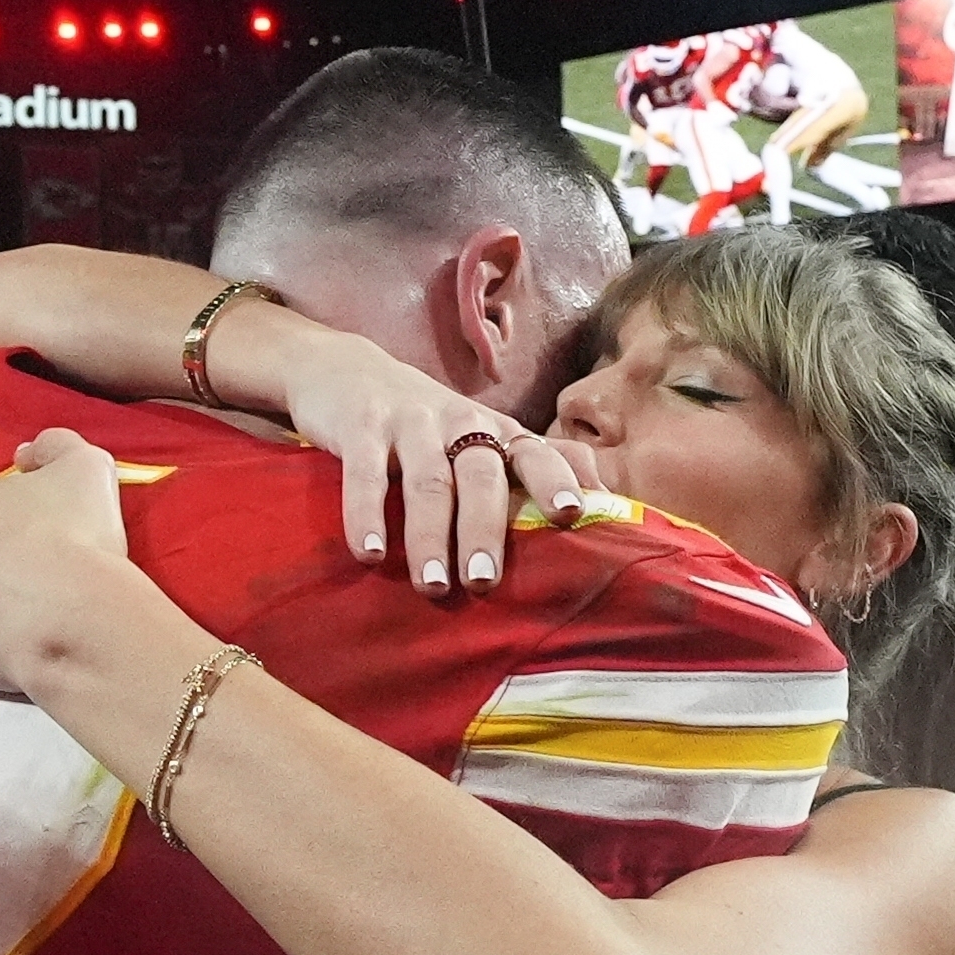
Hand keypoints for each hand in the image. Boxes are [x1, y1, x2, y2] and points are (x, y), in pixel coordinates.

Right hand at [277, 328, 596, 595]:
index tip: (571, 514)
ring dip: (430, 535)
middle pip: (481, 476)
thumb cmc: (429, 423)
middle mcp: (461, 423)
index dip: (555, 480)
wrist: (342, 369)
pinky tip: (368, 553)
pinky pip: (365, 473)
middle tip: (484, 582)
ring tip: (433, 584)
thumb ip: (543, 463)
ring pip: (428, 480)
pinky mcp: (360, 425)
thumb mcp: (486, 435)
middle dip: (485, 528)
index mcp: (497, 432)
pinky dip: (366, 514)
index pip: (536, 454)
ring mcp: (410, 422)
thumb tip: (612, 505)